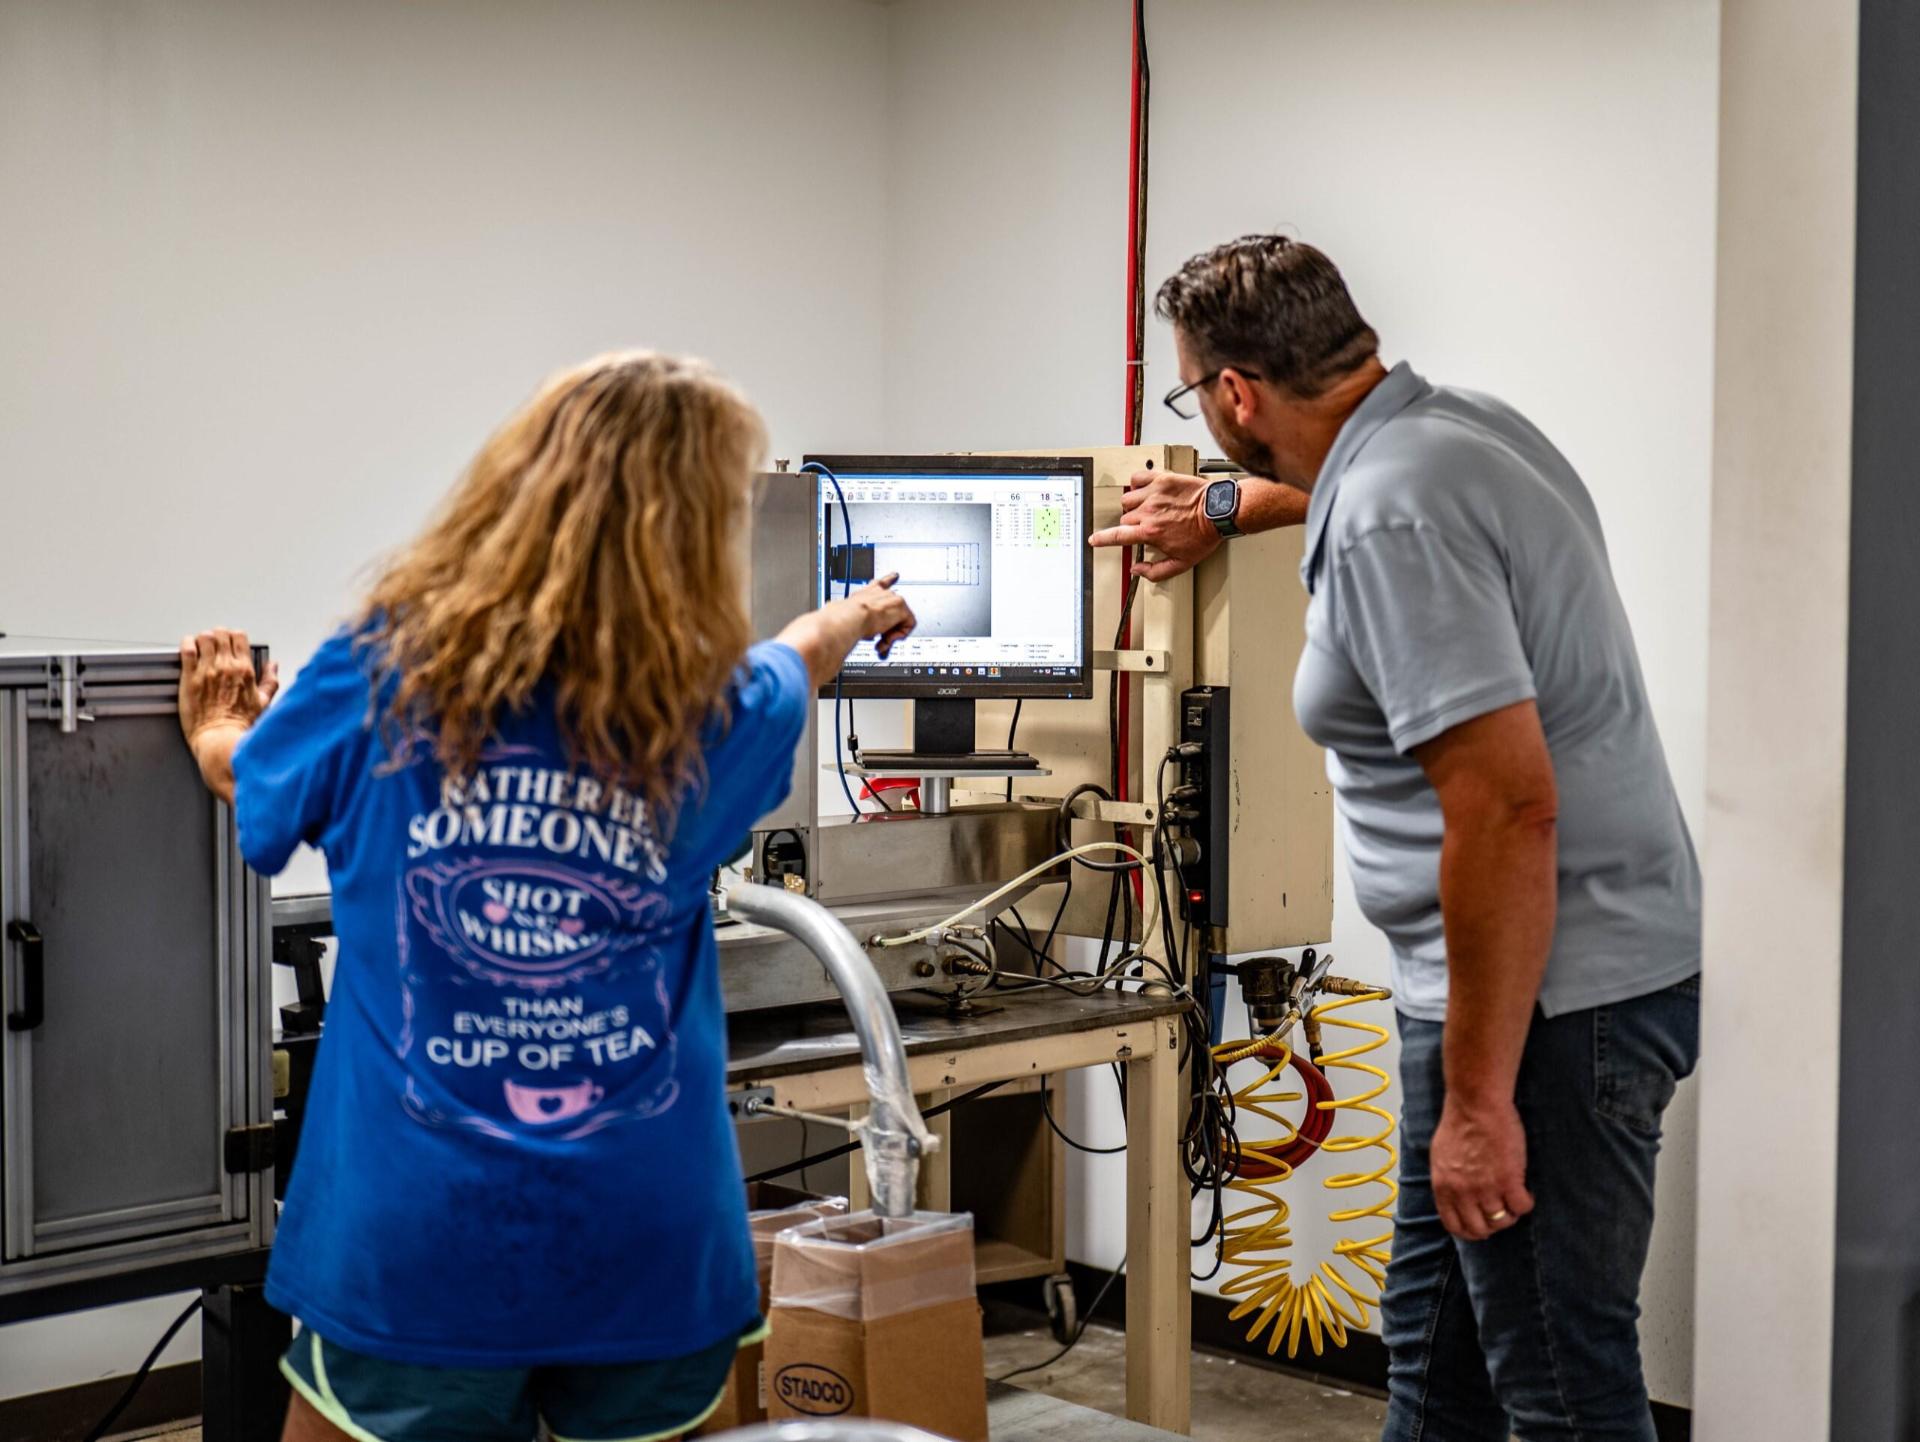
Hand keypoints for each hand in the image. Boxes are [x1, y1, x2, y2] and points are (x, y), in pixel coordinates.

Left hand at [178, 629, 278, 750]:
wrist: (221, 739)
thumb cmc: (240, 726)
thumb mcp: (264, 702)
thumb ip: (270, 681)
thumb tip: (273, 666)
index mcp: (245, 670)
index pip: (239, 637)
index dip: (233, 636)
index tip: (230, 642)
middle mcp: (227, 667)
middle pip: (220, 634)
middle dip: (217, 635)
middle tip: (214, 643)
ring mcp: (207, 671)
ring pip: (204, 638)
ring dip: (202, 639)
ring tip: (200, 645)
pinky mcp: (190, 678)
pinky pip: (187, 650)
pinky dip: (187, 644)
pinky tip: (188, 648)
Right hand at [844, 573, 915, 657]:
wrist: (849, 617)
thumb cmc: (844, 617)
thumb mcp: (847, 616)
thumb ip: (855, 619)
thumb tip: (856, 627)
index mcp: (866, 592)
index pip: (880, 583)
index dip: (889, 579)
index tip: (895, 575)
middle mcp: (881, 593)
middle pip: (893, 609)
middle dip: (888, 628)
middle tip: (880, 641)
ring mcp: (892, 598)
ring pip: (900, 619)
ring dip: (891, 634)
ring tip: (881, 642)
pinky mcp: (901, 607)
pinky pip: (908, 624)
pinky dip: (899, 635)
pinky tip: (888, 639)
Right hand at [1086, 470, 1222, 581]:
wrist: (1219, 511)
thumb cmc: (1203, 535)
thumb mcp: (1181, 563)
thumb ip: (1155, 572)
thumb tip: (1138, 570)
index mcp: (1150, 532)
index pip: (1117, 536)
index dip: (1102, 539)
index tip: (1095, 540)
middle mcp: (1148, 512)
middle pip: (1124, 518)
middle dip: (1131, 524)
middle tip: (1146, 525)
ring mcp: (1154, 494)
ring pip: (1128, 499)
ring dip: (1134, 505)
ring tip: (1148, 507)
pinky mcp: (1162, 479)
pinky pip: (1137, 478)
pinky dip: (1138, 483)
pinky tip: (1146, 489)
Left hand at [1429, 1094, 1534, 1240]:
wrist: (1476, 1104)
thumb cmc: (1459, 1123)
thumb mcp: (1441, 1156)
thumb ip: (1448, 1180)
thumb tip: (1456, 1197)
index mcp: (1443, 1186)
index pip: (1454, 1225)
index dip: (1470, 1231)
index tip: (1482, 1227)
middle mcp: (1462, 1192)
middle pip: (1480, 1228)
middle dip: (1492, 1225)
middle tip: (1502, 1212)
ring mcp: (1486, 1188)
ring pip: (1502, 1220)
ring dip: (1511, 1214)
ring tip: (1514, 1199)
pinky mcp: (1509, 1179)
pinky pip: (1522, 1207)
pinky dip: (1526, 1203)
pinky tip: (1526, 1191)